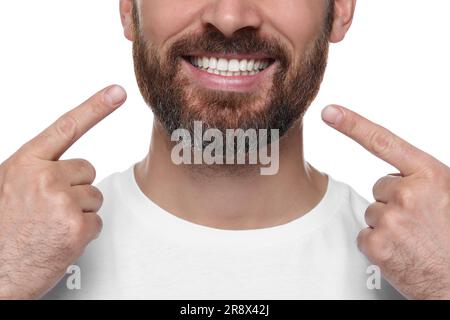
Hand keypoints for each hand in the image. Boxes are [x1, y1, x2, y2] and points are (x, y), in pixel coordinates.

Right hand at [0, 85, 126, 298]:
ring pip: (94, 196)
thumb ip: (36, 171)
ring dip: (79, 212)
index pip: (66, 127)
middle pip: (87, 170)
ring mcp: (62, 202)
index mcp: (25, 163)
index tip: (118, 92)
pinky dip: (83, 232)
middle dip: (75, 188)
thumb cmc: (2, 231)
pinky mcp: (77, 227)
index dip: (95, 107)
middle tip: (50, 209)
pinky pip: (96, 221)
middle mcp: (45, 177)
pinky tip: (59, 240)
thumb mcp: (9, 187)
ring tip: (50, 226)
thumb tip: (65, 168)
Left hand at [322, 105, 449, 299]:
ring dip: (387, 223)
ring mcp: (391, 218)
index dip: (352, 124)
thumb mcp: (448, 196)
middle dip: (394, 201)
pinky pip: (364, 234)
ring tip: (413, 238)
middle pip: (379, 186)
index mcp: (430, 175)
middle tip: (419, 221)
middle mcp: (409, 192)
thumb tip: (397, 176)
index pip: (384, 142)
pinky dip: (378, 244)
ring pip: (372, 211)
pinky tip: (401, 252)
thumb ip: (423, 180)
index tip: (329, 112)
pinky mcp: (376, 243)